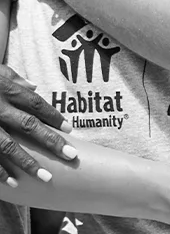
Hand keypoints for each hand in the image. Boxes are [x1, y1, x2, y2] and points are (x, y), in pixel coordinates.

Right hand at [0, 65, 73, 186]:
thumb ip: (15, 79)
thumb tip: (33, 86)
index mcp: (6, 91)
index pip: (36, 105)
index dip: (54, 116)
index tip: (70, 130)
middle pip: (29, 126)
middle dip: (51, 141)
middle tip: (71, 156)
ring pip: (8, 146)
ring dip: (27, 162)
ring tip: (45, 177)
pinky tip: (11, 183)